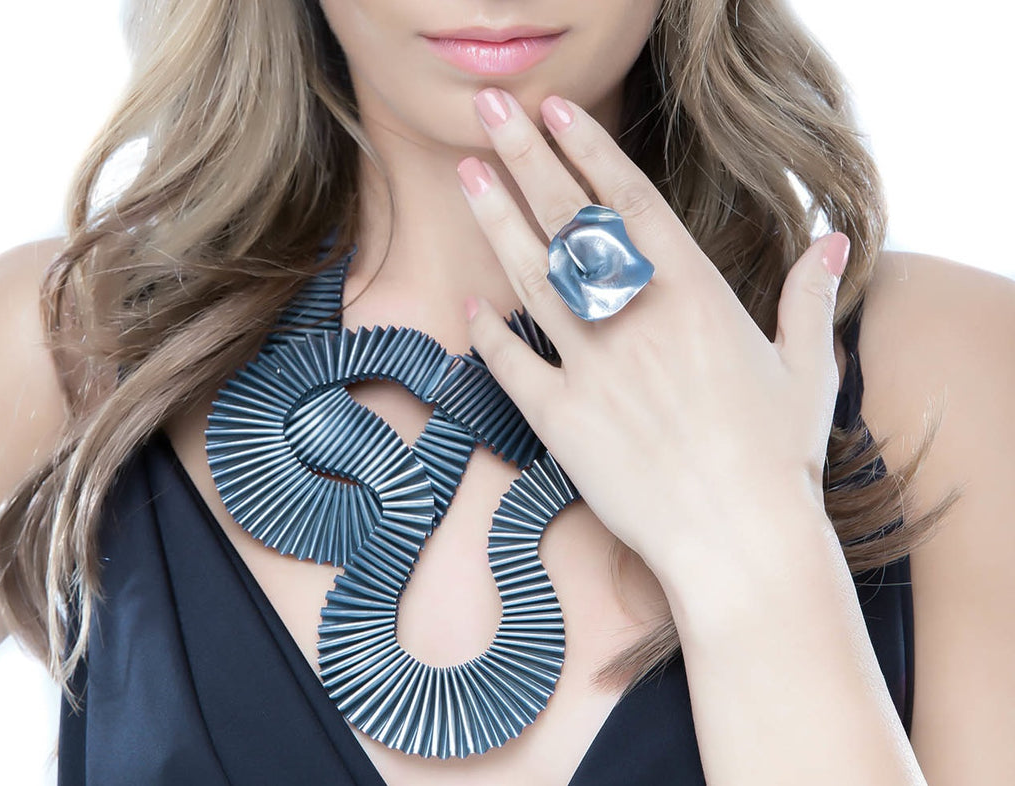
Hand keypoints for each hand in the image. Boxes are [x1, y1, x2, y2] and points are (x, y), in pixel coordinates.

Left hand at [457, 88, 849, 582]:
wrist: (738, 540)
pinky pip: (512, 364)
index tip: (555, 111)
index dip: (587, 149)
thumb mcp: (806, 369)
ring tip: (465, 176)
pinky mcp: (560, 420)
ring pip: (531, 277)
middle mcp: (636, 319)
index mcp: (694, 295)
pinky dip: (489, 332)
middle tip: (490, 109)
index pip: (629, 201)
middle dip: (525, 157)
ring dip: (495, 222)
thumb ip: (808, 299)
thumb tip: (831, 242)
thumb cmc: (777, 458)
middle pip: (570, 221)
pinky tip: (469, 304)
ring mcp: (592, 368)